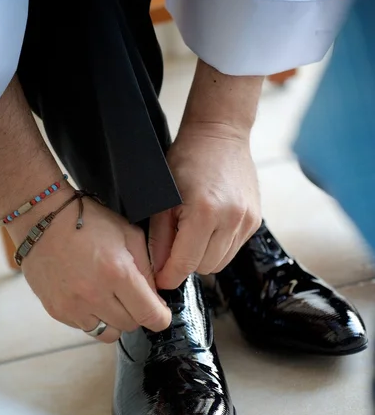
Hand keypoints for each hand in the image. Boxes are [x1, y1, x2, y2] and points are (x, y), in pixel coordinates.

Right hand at [11, 194, 170, 343]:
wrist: (43, 221)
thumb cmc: (88, 222)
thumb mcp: (128, 234)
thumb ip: (147, 268)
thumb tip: (157, 298)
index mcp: (117, 273)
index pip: (149, 315)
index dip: (160, 317)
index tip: (160, 312)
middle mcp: (95, 295)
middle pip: (131, 325)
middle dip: (137, 312)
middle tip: (130, 293)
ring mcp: (73, 306)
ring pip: (109, 333)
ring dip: (115, 319)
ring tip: (109, 297)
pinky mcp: (57, 311)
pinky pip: (85, 328)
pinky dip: (93, 317)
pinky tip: (89, 295)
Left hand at [149, 123, 260, 289]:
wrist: (220, 135)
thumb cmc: (186, 160)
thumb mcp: (163, 199)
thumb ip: (160, 238)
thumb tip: (159, 271)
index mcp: (204, 212)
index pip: (186, 263)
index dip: (169, 276)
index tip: (159, 279)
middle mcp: (231, 219)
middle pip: (205, 267)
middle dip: (187, 263)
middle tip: (174, 245)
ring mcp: (247, 221)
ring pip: (221, 262)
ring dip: (204, 257)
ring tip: (192, 234)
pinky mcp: (255, 221)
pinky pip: (233, 249)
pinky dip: (218, 246)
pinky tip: (209, 227)